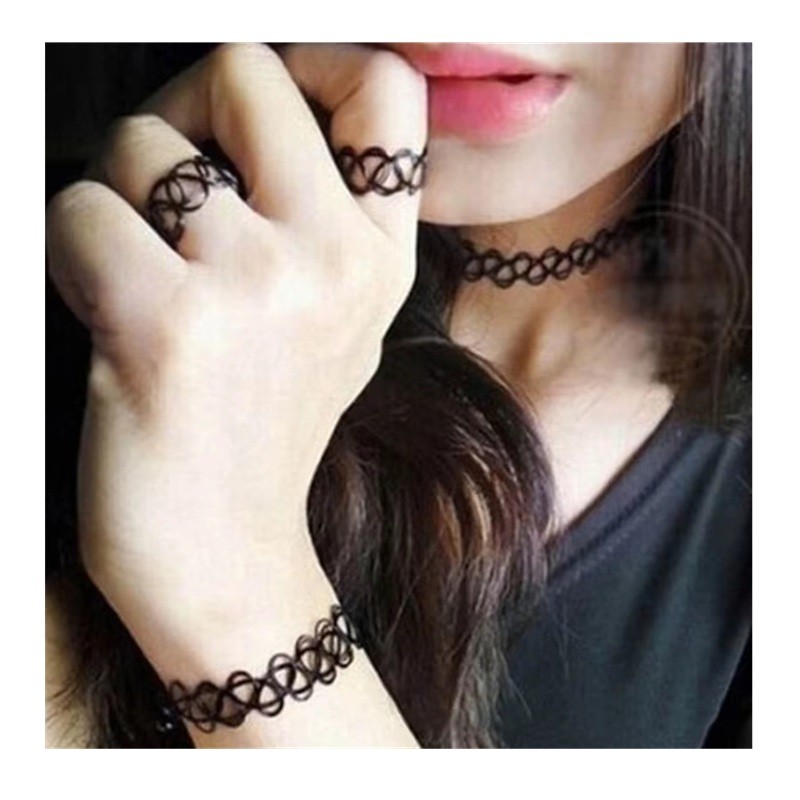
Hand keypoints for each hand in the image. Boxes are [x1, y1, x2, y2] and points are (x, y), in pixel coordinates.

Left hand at [45, 43, 426, 651]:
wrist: (225, 554)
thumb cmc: (262, 430)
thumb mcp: (335, 322)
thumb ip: (321, 216)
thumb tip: (242, 113)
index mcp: (379, 258)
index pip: (389, 89)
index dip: (315, 63)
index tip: (255, 115)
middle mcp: (336, 260)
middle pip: (243, 73)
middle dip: (183, 109)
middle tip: (168, 182)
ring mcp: (261, 287)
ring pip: (142, 144)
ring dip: (115, 196)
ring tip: (141, 276)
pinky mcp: (171, 324)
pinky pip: (79, 210)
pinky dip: (70, 252)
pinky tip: (105, 313)